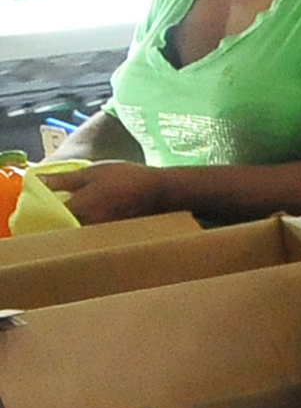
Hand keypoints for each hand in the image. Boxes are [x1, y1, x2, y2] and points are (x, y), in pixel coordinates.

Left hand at [40, 160, 166, 224]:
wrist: (160, 191)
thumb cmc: (125, 178)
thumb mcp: (92, 172)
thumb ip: (62, 180)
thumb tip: (35, 180)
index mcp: (79, 208)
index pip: (49, 215)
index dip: (41, 210)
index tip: (35, 205)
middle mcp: (87, 225)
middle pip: (61, 228)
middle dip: (53, 222)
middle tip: (51, 213)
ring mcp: (99, 233)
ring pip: (76, 233)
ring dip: (69, 227)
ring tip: (70, 217)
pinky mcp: (110, 235)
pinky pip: (90, 235)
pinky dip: (85, 229)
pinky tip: (89, 221)